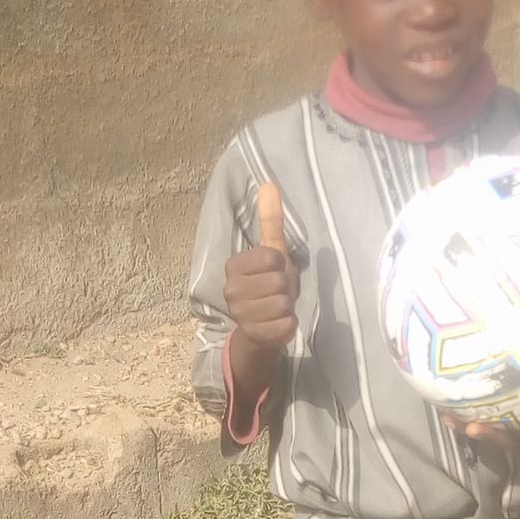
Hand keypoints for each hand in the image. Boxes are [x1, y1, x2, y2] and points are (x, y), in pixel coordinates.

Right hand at [225, 180, 296, 351]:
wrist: (262, 325)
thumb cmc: (269, 284)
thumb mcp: (272, 251)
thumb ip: (270, 220)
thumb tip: (269, 184)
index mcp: (233, 266)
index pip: (271, 258)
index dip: (280, 265)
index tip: (274, 271)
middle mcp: (230, 290)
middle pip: (279, 282)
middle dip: (285, 288)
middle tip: (277, 293)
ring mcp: (240, 314)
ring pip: (282, 304)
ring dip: (287, 307)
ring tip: (277, 308)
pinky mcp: (253, 334)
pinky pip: (285, 325)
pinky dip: (289, 324)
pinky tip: (278, 323)